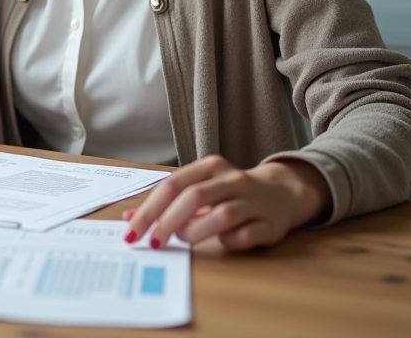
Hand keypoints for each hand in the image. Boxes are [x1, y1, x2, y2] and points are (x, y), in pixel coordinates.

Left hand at [123, 156, 330, 251]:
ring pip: (221, 215)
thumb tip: (128, 218)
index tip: (132, 232)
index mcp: (210, 167)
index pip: (173, 185)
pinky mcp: (270, 224)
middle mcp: (232, 179)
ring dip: (196, 232)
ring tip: (185, 241)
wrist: (282, 193)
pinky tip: (223, 243)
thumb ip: (165, 203)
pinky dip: (229, 242)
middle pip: (194, 197)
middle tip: (154, 243)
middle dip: (168, 223)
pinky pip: (245, 236)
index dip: (150, 209)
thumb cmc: (231, 193)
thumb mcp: (199, 189)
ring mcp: (254, 201)